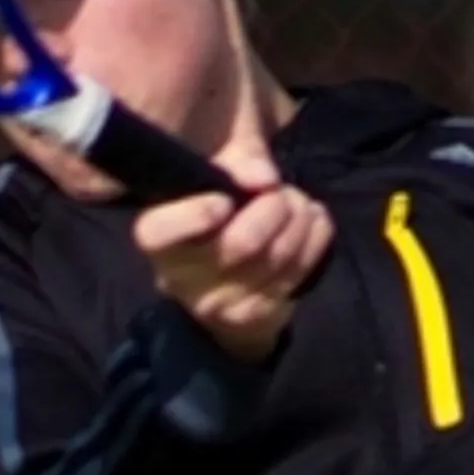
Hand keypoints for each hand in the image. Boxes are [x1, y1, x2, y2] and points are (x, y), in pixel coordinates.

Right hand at [130, 172, 332, 364]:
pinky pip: (301, 267)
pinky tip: (309, 222)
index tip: (224, 200)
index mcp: (160, 240)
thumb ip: (240, 158)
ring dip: (299, 216)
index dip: (194, 215)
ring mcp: (221, 304)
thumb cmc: (220, 212)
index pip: (158, 233)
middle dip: (274, 205)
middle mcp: (182, 278)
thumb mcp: (220, 171)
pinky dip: (315, 233)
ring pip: (279, 253)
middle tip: (277, 191)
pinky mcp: (258, 316)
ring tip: (295, 204)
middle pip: (241, 242)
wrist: (228, 285)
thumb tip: (265, 178)